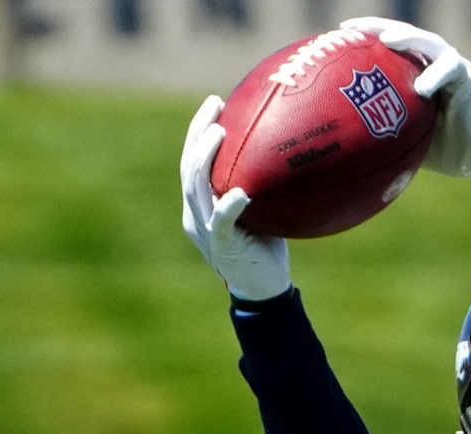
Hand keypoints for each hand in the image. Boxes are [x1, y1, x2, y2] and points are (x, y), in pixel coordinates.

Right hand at [179, 95, 292, 302]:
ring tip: (219, 133)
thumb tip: (282, 153)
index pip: (192, 161)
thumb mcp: (262, 211)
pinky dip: (229, 205)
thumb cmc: (267, 249)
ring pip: (196, 188)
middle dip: (198, 132)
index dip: (199, 131)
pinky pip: (222, 222)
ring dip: (205, 158)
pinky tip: (241, 192)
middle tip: (214, 105)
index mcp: (201, 205)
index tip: (215, 104)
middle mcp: (196, 214)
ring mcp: (205, 230)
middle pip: (188, 166)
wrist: (264, 291)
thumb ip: (259, 186)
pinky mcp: (222, 247)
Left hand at [341, 16, 470, 181]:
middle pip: (402, 36)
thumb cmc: (454, 151)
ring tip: (386, 41)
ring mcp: (451, 67)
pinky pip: (452, 67)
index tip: (334, 43)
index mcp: (416, 75)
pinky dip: (436, 74)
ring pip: (427, 42)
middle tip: (349, 28)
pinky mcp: (469, 77)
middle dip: (376, 28)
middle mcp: (432, 65)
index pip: (387, 52)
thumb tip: (355, 150)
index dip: (362, 44)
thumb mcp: (414, 143)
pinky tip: (421, 87)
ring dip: (407, 38)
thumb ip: (391, 136)